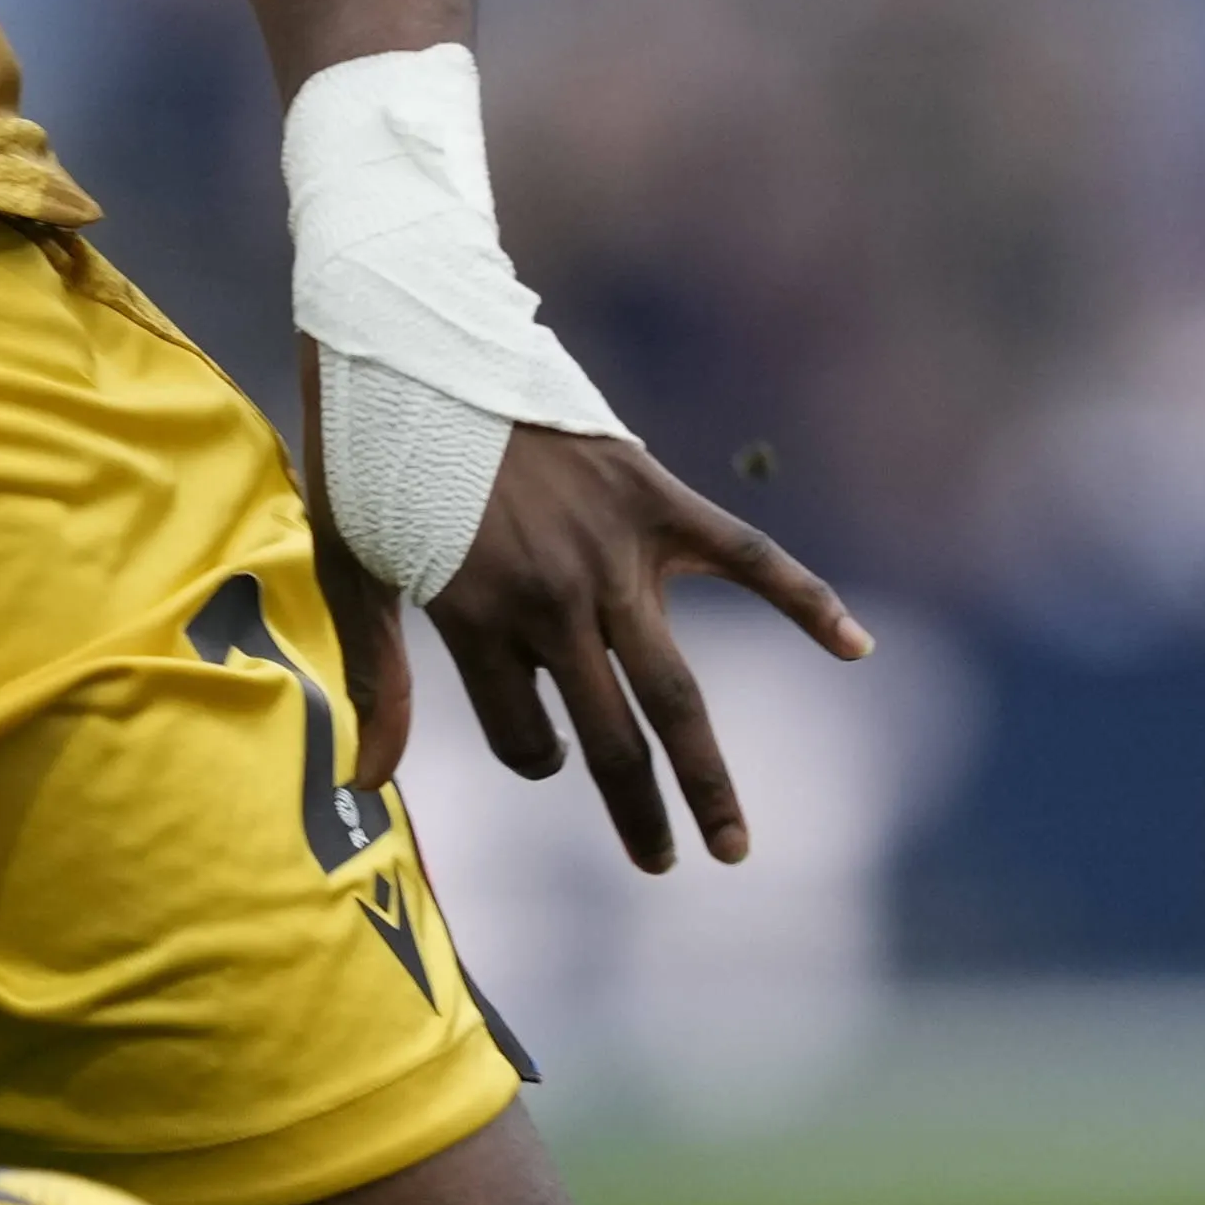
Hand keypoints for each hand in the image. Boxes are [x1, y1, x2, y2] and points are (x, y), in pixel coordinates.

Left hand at [330, 418, 862, 878]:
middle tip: (667, 865)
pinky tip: (855, 648)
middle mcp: (553, 599)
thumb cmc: (372, 458)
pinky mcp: (654, 497)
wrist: (411, 339)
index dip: (533, 755)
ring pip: (675, 689)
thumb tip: (362, 784)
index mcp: (478, 618)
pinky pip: (747, 558)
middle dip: (640, 815)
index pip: (525, 739)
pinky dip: (806, 599)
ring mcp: (612, 551)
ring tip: (734, 842)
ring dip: (707, 775)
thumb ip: (374, 677)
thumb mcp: (349, 568)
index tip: (540, 747)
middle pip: (613, 738)